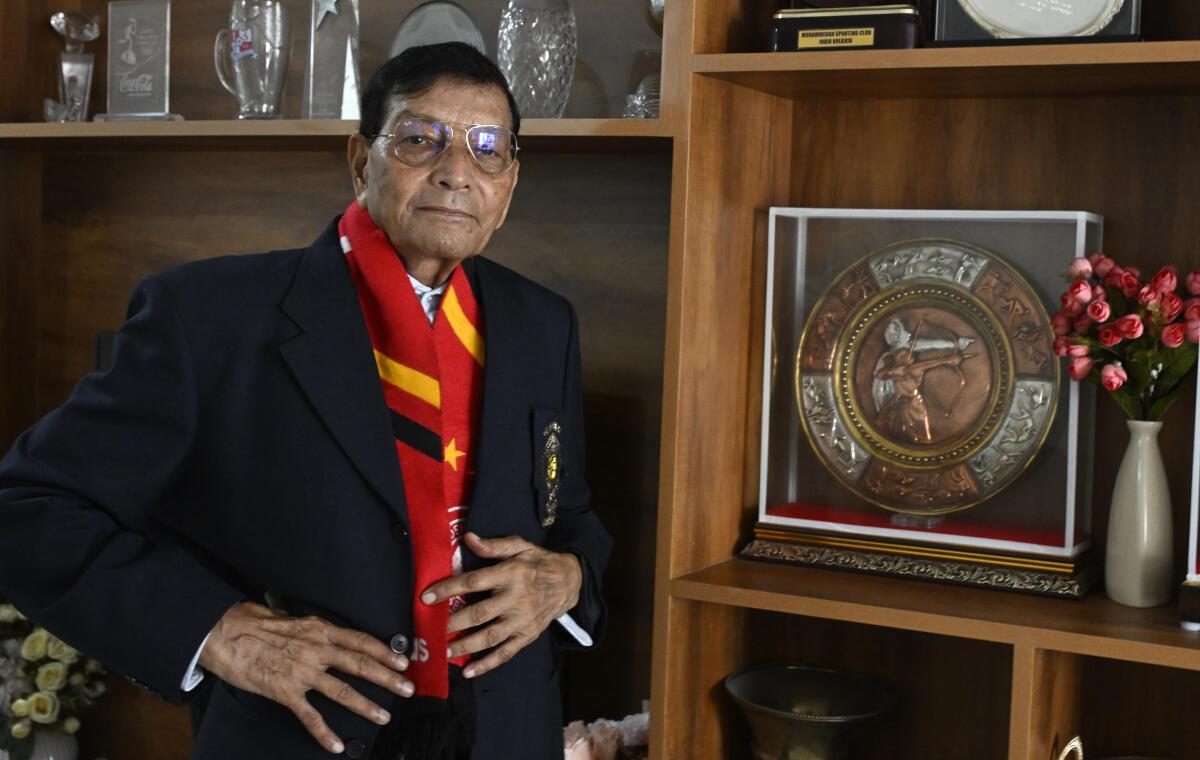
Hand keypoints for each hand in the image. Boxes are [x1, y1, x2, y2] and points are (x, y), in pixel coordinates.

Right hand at [198, 601, 412, 753]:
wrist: (222, 633)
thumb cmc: (252, 622)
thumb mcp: (289, 617)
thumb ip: (311, 628)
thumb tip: (325, 631)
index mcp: (318, 630)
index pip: (360, 640)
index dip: (384, 651)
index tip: (403, 660)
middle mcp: (315, 649)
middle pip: (360, 664)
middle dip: (387, 678)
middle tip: (408, 689)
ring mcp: (301, 672)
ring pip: (342, 691)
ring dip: (366, 705)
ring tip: (384, 716)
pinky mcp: (284, 691)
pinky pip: (310, 715)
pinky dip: (324, 732)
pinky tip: (337, 744)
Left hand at [422, 532, 580, 678]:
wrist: (569, 582)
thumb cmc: (538, 562)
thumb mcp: (520, 546)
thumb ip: (494, 545)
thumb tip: (468, 539)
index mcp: (510, 574)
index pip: (474, 582)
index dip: (449, 589)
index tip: (426, 597)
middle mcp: (515, 599)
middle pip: (479, 613)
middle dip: (452, 623)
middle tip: (430, 629)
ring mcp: (521, 620)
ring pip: (490, 636)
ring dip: (465, 646)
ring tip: (444, 650)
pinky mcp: (527, 635)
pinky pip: (506, 652)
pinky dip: (487, 664)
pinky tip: (469, 671)